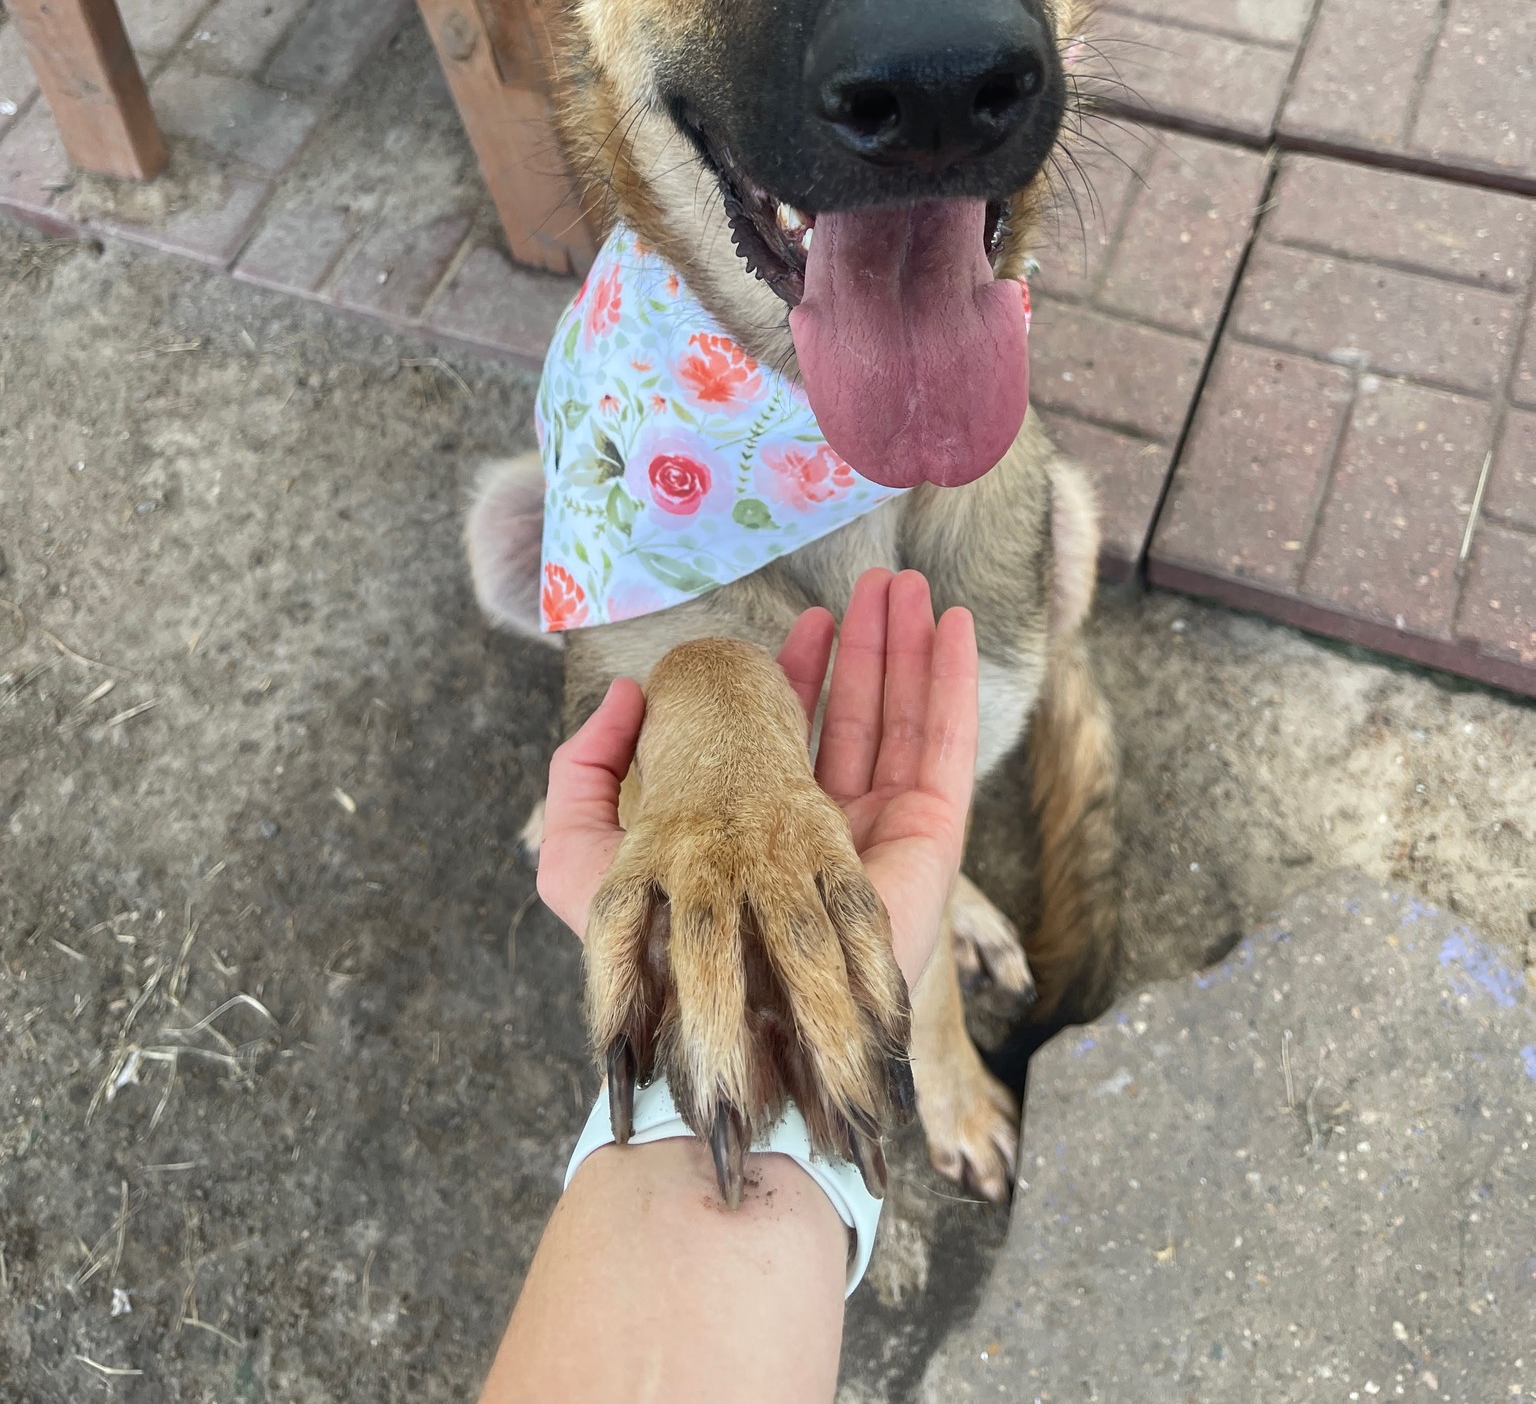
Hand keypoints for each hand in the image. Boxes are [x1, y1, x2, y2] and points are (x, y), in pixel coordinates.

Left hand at [536, 569, 978, 989]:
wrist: (723, 1042)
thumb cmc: (650, 972)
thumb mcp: (583, 862)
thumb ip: (583, 776)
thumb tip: (625, 691)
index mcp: (757, 836)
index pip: (789, 735)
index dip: (801, 675)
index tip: (810, 619)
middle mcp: (820, 834)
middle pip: (854, 718)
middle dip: (866, 648)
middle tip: (879, 583)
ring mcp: (876, 836)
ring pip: (900, 720)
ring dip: (906, 649)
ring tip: (910, 586)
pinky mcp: (923, 845)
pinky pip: (943, 749)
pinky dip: (950, 685)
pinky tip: (950, 630)